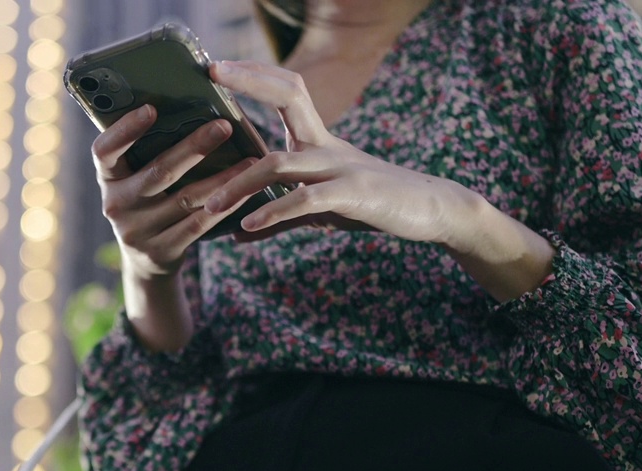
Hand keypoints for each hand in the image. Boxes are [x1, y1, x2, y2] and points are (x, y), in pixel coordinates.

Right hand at [92, 104, 255, 279]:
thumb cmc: (146, 202)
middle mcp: (116, 204)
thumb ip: (148, 152)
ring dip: (222, 178)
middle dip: (194, 147)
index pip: (105, 150)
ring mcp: (138, 231)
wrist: (145, 261)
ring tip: (251, 160)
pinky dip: (225, 205)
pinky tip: (247, 190)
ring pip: (186, 198)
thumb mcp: (134, 180)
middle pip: (159, 171)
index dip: (125, 130)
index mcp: (108, 178)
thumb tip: (189, 108)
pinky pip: (199, 224)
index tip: (151, 109)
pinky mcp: (161, 250)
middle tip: (223, 126)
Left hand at [204, 60, 482, 251]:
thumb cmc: (373, 203)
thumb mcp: (321, 208)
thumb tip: (238, 232)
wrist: (431, 211)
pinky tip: (247, 227)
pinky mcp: (352, 195)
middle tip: (210, 78)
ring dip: (239, 184)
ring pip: (280, 163)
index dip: (256, 71)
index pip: (287, 87)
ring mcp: (340, 167)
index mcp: (317, 138)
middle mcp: (325, 145)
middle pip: (286, 96)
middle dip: (248, 82)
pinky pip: (305, 200)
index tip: (218, 67)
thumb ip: (279, 216)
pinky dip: (273, 214)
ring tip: (209, 205)